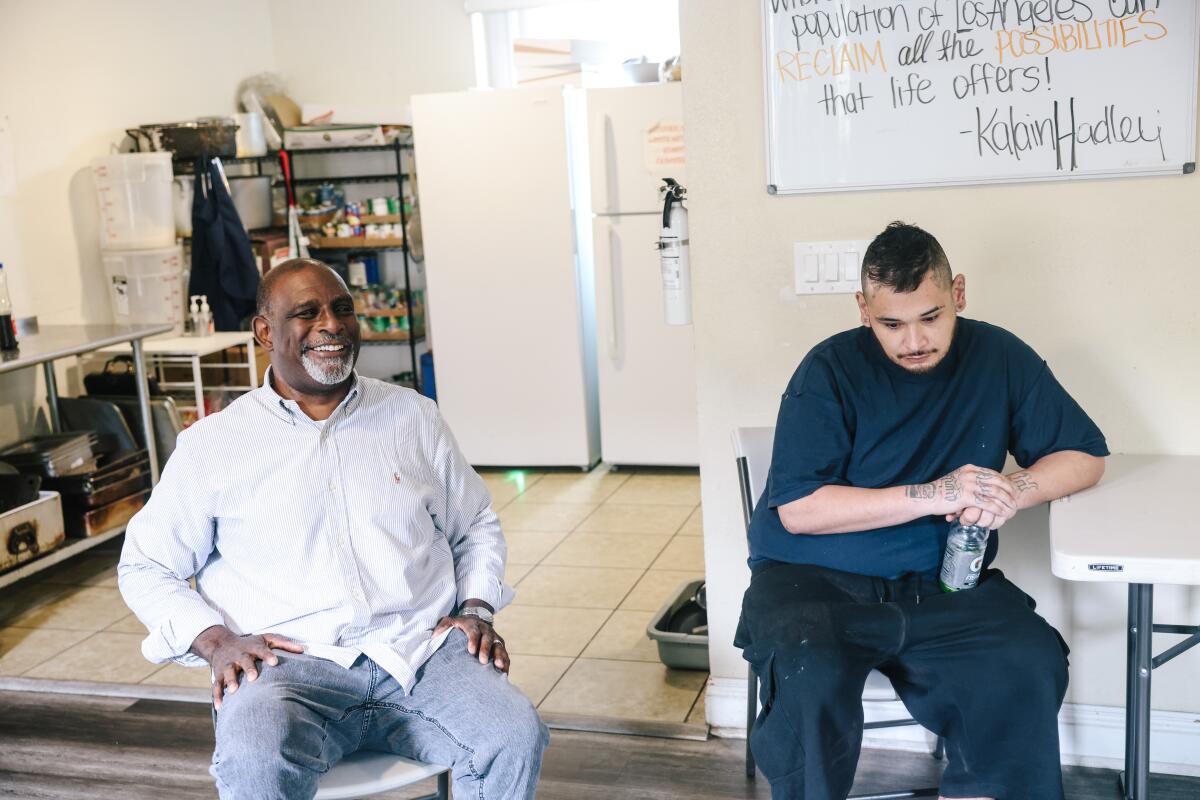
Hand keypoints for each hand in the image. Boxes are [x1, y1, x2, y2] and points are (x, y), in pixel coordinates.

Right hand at [189, 624, 303, 709]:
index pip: (261, 650)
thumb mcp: (266, 639)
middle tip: (253, 678)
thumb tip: (303, 649)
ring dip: (231, 681)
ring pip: (228, 672)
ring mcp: (228, 665)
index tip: (275, 662)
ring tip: (234, 691)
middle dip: (248, 669)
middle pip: (244, 661)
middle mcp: (240, 655)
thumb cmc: (249, 643)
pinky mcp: (218, 675)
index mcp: (253, 647)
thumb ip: (284, 643)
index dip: (268, 655)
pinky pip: (216, 686)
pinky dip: (218, 696)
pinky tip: (221, 707)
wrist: (220, 644)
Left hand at [433, 614, 509, 672]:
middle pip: (488, 639)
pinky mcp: (500, 644)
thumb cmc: (460, 625)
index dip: (473, 640)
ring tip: (499, 667)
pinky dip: (506, 662)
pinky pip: (505, 653)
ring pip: (499, 646)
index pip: (474, 631)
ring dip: (500, 656)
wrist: (476, 618)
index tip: (471, 651)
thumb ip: (442, 627)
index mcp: (473, 625)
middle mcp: (486, 630)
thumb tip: (434, 636)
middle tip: (483, 661)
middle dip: (486, 650)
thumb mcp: (451, 621)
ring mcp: (494, 637)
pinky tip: (504, 673)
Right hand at [908, 465, 1018, 526]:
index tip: (1010, 489)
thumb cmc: (940, 491)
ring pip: (994, 492)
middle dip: (1008, 491)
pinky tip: (1002, 513)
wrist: (927, 497)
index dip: (1004, 482)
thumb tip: (980, 485)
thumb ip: (968, 480)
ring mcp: (969, 485)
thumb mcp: (956, 479)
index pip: (992, 473)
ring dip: (1005, 501)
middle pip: (996, 481)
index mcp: (969, 469)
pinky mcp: (967, 497)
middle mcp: (970, 475)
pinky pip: (987, 503)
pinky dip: (997, 509)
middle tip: (1015, 499)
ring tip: (1012, 507)